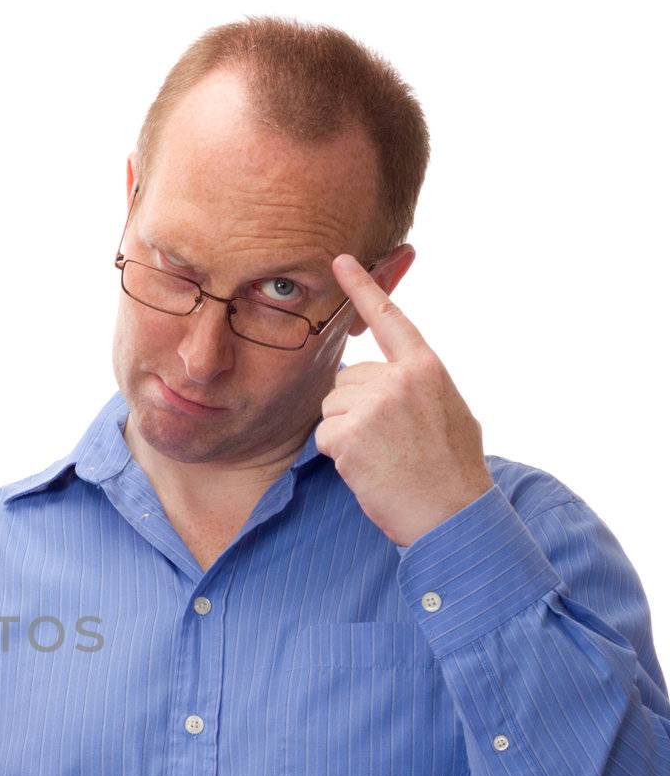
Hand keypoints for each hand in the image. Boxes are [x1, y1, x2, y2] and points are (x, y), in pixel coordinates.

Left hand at [318, 254, 494, 547]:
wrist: (451, 514)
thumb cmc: (451, 471)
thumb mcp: (449, 412)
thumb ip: (418, 387)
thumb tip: (394, 379)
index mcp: (426, 368)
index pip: (389, 319)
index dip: (363, 289)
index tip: (339, 261)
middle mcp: (400, 378)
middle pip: (346, 380)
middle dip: (354, 410)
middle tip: (387, 442)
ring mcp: (374, 404)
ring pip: (331, 407)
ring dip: (344, 434)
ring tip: (381, 455)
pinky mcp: (350, 434)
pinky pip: (323, 437)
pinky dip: (337, 457)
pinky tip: (368, 468)